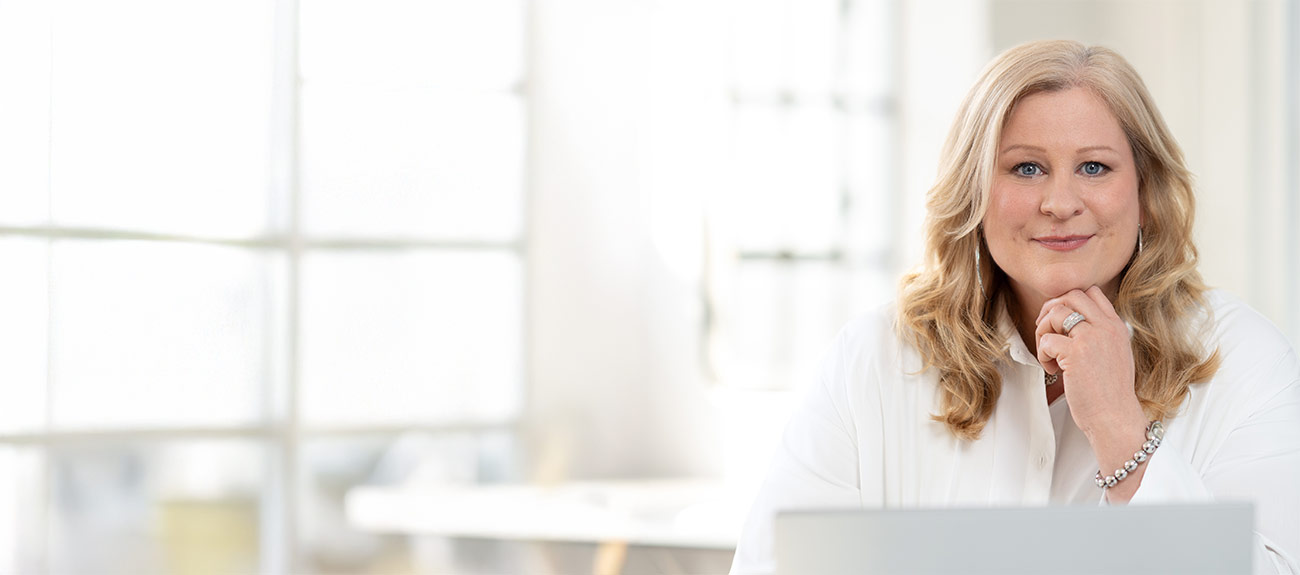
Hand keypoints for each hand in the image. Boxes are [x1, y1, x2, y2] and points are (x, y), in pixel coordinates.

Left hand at [1034, 286, 1143, 436]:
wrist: (1116, 418)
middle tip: (1047, 332)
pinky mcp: (1076, 353)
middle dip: (1051, 309)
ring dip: (1043, 331)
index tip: (1060, 323)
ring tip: (1049, 354)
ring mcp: (1091, 338)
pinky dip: (1042, 353)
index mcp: (1116, 326)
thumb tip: (1067, 322)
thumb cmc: (1110, 393)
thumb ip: (1098, 335)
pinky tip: (1052, 369)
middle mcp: (1106, 327)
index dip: (1069, 302)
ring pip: (1056, 313)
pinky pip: (1047, 339)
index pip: (1091, 292)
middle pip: (1071, 295)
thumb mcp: (1113, 354)